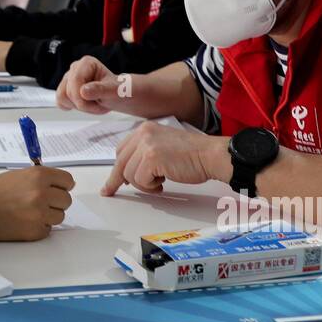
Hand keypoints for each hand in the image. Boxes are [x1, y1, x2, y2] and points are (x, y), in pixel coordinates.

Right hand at [0, 165, 74, 240]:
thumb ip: (41, 178)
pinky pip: (47, 229)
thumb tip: (65, 184)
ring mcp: (39, 214)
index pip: (67, 181)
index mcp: (38, 176)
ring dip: (48, 215)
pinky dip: (38, 227)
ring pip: (59, 216)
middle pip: (66, 200)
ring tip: (29, 212)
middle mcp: (41, 194)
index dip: (62, 185)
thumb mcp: (18, 175)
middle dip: (56, 201)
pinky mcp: (35, 231)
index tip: (58, 188)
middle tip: (40, 202)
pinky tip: (23, 221)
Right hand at [56, 56, 126, 114]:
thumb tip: (83, 91)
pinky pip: (60, 101)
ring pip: (62, 97)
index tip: (98, 103)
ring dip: (79, 106)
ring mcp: (68, 79)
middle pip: (68, 91)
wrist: (116, 96)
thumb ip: (100, 90)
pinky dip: (72, 107)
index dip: (83, 98)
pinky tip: (84, 104)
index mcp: (87, 63)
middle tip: (99, 104)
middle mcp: (75, 68)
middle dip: (84, 104)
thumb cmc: (117, 91)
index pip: (75, 81)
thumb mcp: (114, 91)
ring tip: (93, 103)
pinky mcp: (65, 89)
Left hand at [102, 123, 227, 195]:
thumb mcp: (162, 147)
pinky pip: (140, 180)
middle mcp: (143, 134)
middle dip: (116, 180)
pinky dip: (150, 186)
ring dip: (143, 184)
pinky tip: (163, 182)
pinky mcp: (151, 158)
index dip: (118, 167)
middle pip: (120, 162)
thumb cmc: (192, 155)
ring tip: (159, 182)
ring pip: (129, 174)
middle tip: (111, 191)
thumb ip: (145, 153)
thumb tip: (128, 173)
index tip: (113, 180)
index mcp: (145, 129)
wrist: (209, 155)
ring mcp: (146, 145)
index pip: (122, 150)